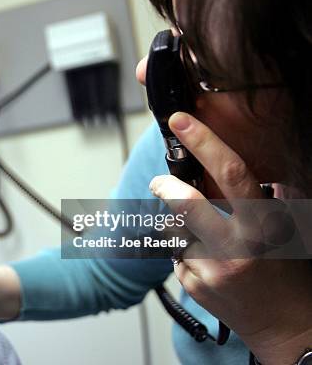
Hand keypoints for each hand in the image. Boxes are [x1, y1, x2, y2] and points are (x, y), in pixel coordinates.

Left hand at [149, 112, 311, 364]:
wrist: (285, 328)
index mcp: (264, 226)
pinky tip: (207, 262)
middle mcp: (235, 248)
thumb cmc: (288, 274)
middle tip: (160, 181)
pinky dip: (185, 250)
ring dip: (180, 224)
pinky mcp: (192, 285)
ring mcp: (210, 270)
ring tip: (207, 238)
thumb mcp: (289, 230)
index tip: (181, 121)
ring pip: (174, 228)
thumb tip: (242, 169)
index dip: (204, 142)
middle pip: (185, 202)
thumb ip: (269, 199)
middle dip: (165, 185)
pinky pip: (176, 254)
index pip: (231, 174)